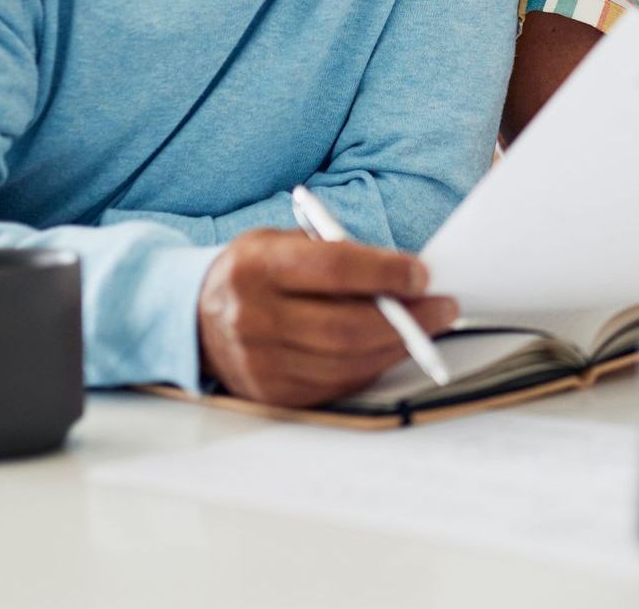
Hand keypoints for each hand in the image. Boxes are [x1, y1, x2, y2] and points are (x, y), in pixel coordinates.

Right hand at [196, 229, 456, 408]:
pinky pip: (338, 384)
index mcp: (255, 267)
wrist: (196, 317)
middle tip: (443, 307)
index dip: (385, 272)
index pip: (334, 269)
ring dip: (398, 345)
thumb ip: (336, 254)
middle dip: (408, 318)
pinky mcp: (272, 394)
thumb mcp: (282, 243)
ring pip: (348, 361)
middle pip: (347, 326)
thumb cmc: (255, 272)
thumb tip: (405, 274)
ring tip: (426, 328)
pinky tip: (389, 348)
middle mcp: (252, 318)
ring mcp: (260, 363)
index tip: (422, 274)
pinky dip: (372, 366)